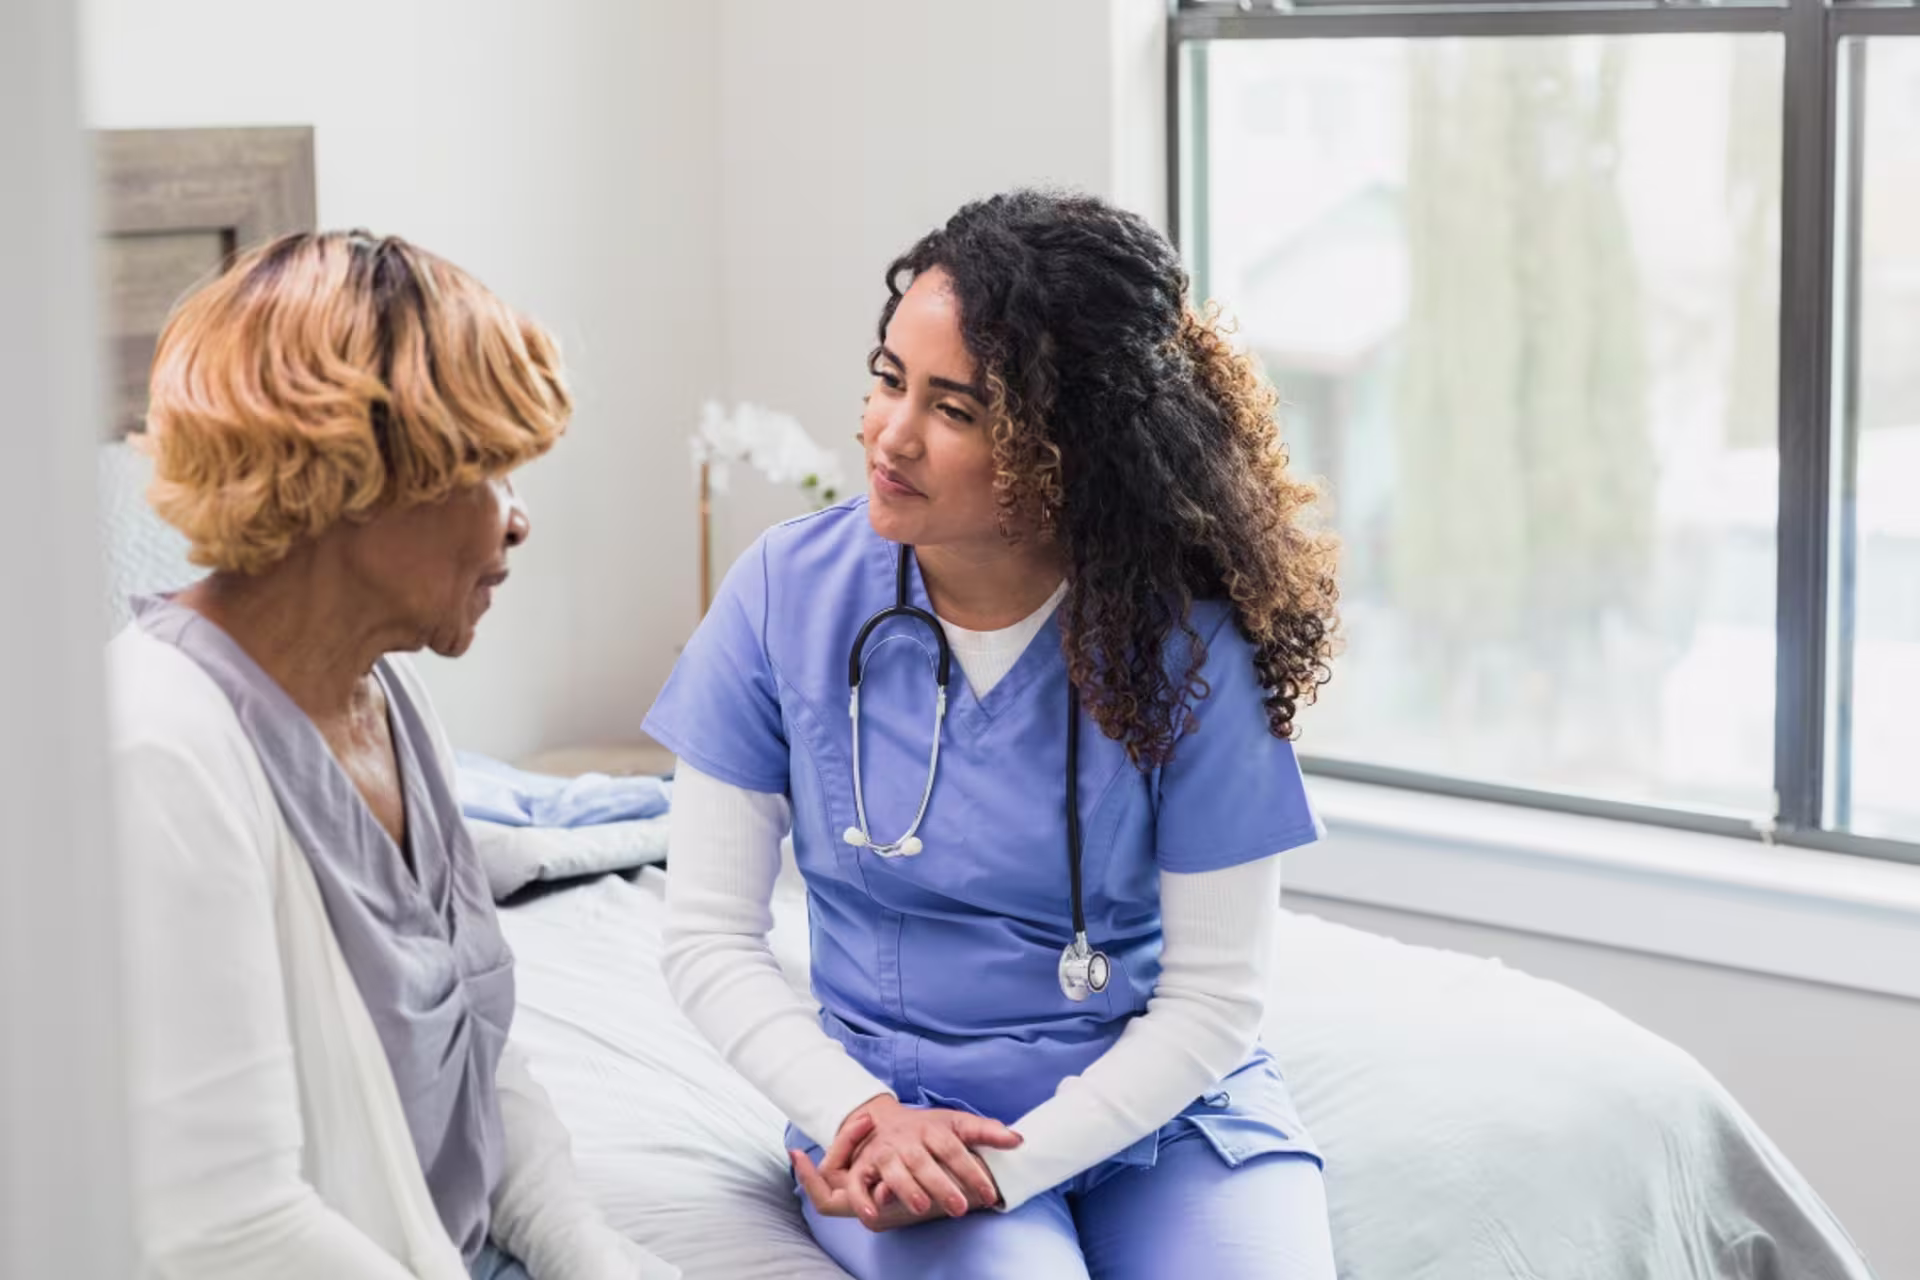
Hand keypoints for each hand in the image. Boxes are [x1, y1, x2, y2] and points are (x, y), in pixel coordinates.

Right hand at [794, 1097, 1018, 1229]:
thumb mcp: (956, 1124)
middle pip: (924, 1161)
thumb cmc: (926, 1129)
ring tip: (923, 1207)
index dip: (971, 1171)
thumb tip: (1019, 1140)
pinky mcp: (863, 1167)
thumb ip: (986, 1132)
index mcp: (932, 1129)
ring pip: (893, 1171)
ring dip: (907, 1189)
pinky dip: (863, 1199)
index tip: (990, 1194)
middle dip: (941, 1184)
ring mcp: (883, 1153)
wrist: (879, 1120)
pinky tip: (874, 1215)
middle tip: (960, 1208)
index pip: (954, 1149)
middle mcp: (906, 1140)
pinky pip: (859, 1184)